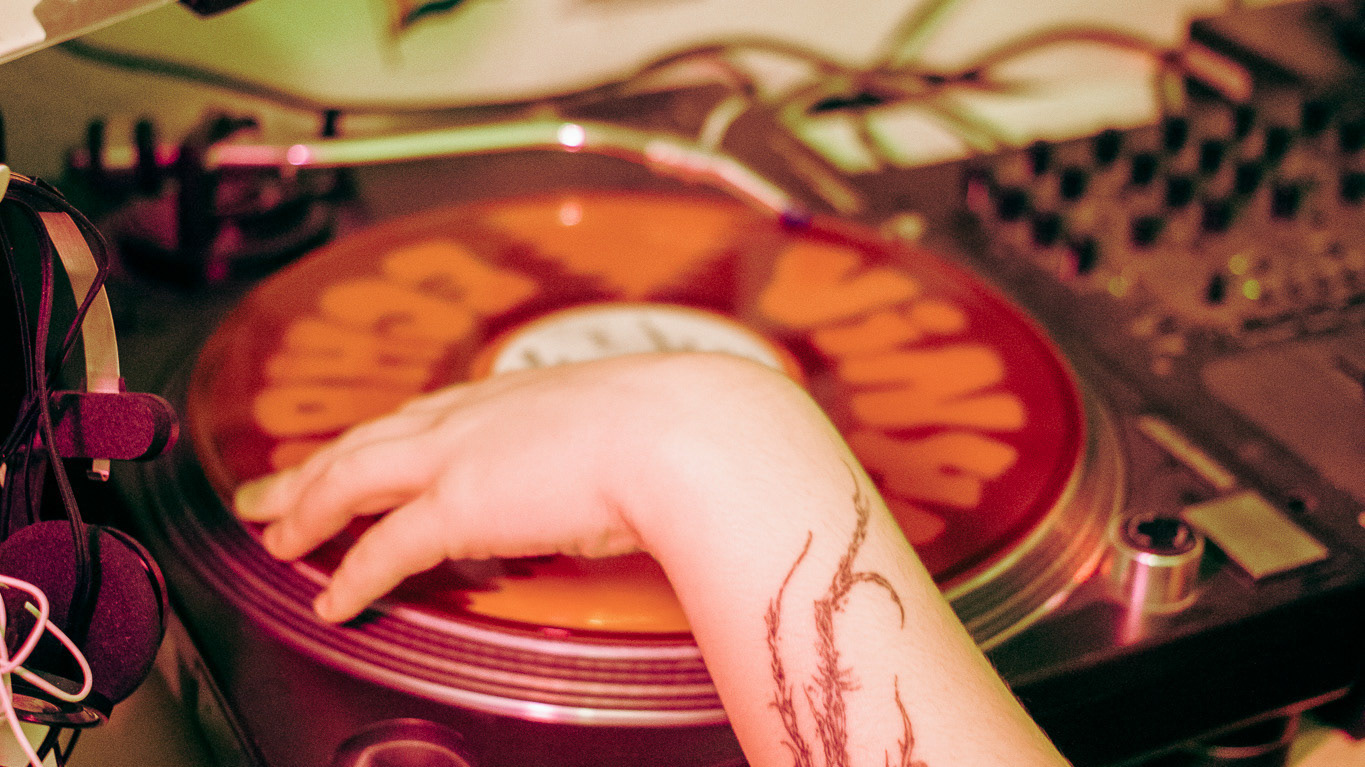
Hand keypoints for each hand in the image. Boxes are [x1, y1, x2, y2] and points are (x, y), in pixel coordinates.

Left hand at [233, 352, 815, 621]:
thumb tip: (625, 465)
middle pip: (368, 440)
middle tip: (270, 489)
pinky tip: (330, 600)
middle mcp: (474, 417)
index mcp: (516, 394)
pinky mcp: (457, 506)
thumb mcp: (636, 417)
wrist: (687, 429)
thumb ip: (609, 438)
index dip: (382, 436)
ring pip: (351, 478)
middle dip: (312, 466)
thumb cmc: (683, 423)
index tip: (355, 446)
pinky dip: (350, 575)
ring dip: (306, 509)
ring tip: (274, 538)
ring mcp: (459, 457)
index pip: (426, 414)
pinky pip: (381, 548)